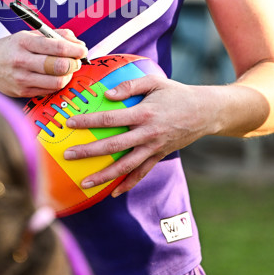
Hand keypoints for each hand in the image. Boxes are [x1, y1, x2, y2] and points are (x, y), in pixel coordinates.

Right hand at [0, 28, 88, 97]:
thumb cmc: (11, 48)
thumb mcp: (28, 35)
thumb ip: (54, 35)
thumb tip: (77, 43)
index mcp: (24, 42)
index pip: (57, 47)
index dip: (75, 50)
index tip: (82, 50)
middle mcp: (21, 60)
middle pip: (59, 66)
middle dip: (73, 63)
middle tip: (75, 61)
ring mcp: (21, 79)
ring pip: (56, 82)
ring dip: (67, 76)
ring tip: (65, 70)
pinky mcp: (22, 93)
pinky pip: (49, 91)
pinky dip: (57, 84)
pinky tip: (54, 77)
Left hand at [63, 74, 210, 195]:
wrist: (205, 112)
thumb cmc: (176, 93)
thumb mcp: (155, 82)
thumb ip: (130, 85)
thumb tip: (107, 94)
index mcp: (144, 113)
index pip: (110, 119)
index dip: (89, 121)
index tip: (70, 123)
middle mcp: (148, 134)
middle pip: (113, 145)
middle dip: (89, 152)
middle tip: (68, 156)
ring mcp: (154, 148)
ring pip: (126, 166)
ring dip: (104, 175)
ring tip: (84, 182)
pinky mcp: (159, 156)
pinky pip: (142, 173)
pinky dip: (128, 184)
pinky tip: (113, 192)